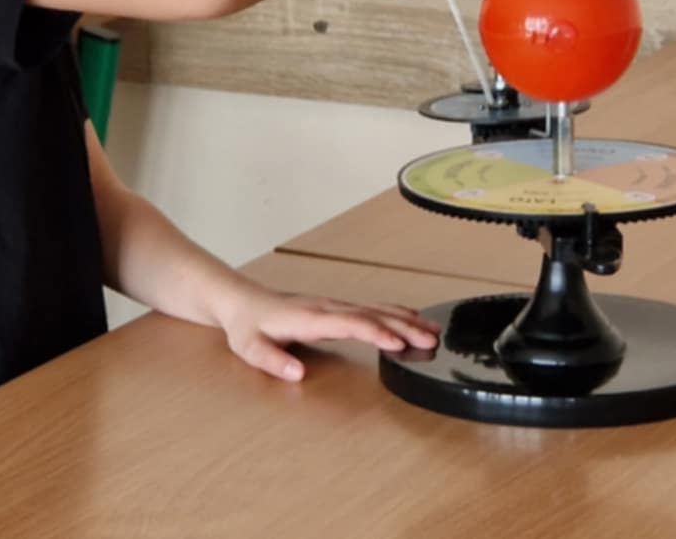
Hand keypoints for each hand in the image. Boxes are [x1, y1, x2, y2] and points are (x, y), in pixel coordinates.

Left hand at [218, 288, 440, 381]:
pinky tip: (411, 319)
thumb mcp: (250, 348)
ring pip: (377, 310)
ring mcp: (334, 306)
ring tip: (433, 330)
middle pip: (373, 314)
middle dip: (404, 326)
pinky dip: (394, 313)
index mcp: (310, 318)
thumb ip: (272, 361)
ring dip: (406, 319)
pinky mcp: (336, 309)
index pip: (350, 323)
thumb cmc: (247, 326)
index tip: (399, 343)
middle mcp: (327, 309)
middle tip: (432, 339)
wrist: (243, 301)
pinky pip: (371, 309)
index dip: (376, 332)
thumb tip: (296, 373)